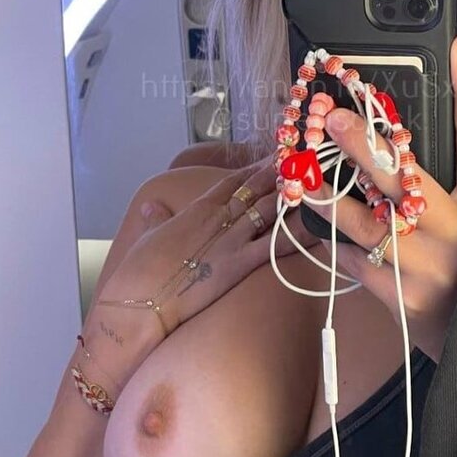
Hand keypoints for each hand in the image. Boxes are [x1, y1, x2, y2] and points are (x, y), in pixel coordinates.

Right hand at [98, 157, 319, 341]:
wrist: (138, 300)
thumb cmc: (138, 272)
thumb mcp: (146, 238)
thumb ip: (155, 220)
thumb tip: (152, 207)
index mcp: (197, 211)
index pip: (232, 182)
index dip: (255, 168)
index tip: (275, 155)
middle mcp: (218, 220)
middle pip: (257, 190)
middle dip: (282, 173)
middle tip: (306, 158)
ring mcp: (230, 242)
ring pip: (269, 212)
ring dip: (294, 196)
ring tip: (318, 181)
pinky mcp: (237, 266)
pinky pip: (274, 248)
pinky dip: (295, 237)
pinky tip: (316, 229)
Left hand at [307, 34, 456, 361]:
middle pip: (407, 178)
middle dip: (364, 145)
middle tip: (331, 116)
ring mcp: (426, 267)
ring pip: (366, 223)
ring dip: (327, 196)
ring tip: (300, 173)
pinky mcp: (399, 298)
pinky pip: (353, 261)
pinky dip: (331, 241)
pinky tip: (314, 223)